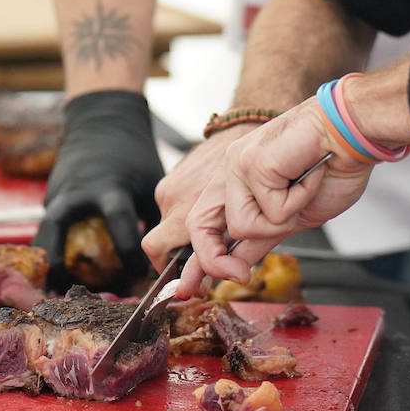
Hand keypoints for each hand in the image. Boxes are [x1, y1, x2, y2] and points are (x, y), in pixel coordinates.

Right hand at [34, 90, 163, 288]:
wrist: (103, 123)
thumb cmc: (133, 156)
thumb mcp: (152, 181)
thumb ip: (157, 217)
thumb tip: (168, 258)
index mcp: (108, 188)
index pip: (119, 225)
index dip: (131, 255)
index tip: (141, 277)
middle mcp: (75, 194)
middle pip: (56, 235)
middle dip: (61, 267)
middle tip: (68, 298)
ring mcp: (56, 195)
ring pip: (43, 237)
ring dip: (48, 265)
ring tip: (54, 297)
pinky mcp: (49, 199)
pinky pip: (47, 231)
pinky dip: (50, 252)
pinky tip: (57, 276)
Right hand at [141, 123, 255, 271]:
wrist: (246, 129)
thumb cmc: (253, 176)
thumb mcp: (246, 221)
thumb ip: (225, 253)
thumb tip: (205, 281)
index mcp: (188, 209)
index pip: (156, 249)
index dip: (167, 269)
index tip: (181, 280)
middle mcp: (173, 197)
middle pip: (159, 242)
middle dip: (177, 256)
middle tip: (197, 264)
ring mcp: (170, 184)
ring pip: (170, 224)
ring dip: (187, 234)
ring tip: (214, 228)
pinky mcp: (173, 174)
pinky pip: (175, 204)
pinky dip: (189, 211)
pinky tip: (212, 208)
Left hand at [177, 98, 373, 294]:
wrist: (351, 133)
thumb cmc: (333, 167)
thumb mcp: (293, 216)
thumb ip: (261, 238)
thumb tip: (236, 268)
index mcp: (239, 184)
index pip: (207, 227)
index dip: (199, 260)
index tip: (191, 288)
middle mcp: (231, 173)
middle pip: (199, 226)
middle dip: (214, 259)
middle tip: (241, 276)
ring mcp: (238, 165)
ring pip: (242, 226)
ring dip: (281, 220)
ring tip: (302, 191)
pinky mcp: (251, 162)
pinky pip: (271, 210)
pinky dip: (299, 199)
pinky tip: (310, 176)